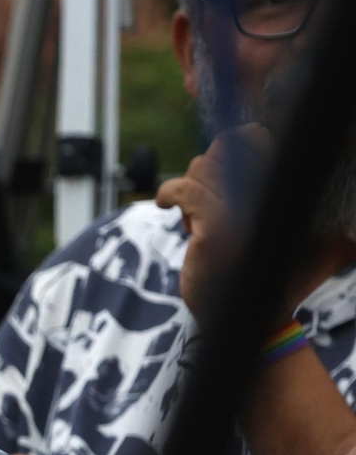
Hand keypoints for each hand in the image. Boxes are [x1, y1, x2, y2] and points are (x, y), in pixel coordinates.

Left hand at [156, 125, 320, 329]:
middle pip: (225, 148)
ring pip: (202, 166)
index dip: (234, 143)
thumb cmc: (267, 273)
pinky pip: (184, 190)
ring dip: (192, 186)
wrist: (255, 318)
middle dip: (208, 169)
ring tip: (197, 216)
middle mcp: (274, 191)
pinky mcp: (218, 225)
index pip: (257, 136)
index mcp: (290, 187)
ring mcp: (246, 206)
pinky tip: (165, 204)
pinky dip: (169, 193)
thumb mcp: (278, 225)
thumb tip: (253, 141)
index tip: (223, 167)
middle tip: (208, 200)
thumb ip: (273, 186)